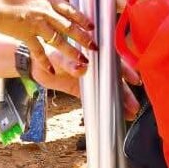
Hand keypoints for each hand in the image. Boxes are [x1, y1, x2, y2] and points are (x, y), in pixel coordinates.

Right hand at [0, 0, 94, 73]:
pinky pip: (39, 51)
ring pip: (60, 40)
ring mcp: (37, 25)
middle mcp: (45, 11)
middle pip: (70, 26)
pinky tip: (51, 70)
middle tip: (94, 46)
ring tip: (82, 61)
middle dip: (84, 37)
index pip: (69, 8)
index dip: (81, 18)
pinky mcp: (26, 36)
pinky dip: (45, 61)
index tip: (90, 25)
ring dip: (72, 51)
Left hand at [26, 44, 141, 117]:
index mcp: (92, 53)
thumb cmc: (47, 54)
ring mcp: (90, 79)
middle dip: (125, 93)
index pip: (113, 62)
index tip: (134, 80)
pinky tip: (115, 114)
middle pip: (114, 80)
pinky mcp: (82, 91)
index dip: (125, 70)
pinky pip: (96, 99)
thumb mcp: (57, 57)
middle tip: (134, 105)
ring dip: (119, 101)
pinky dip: (105, 106)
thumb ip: (69, 62)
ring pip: (108, 91)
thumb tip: (82, 68)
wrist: (34, 65)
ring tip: (130, 113)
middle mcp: (95, 66)